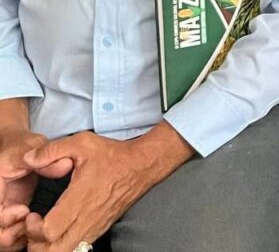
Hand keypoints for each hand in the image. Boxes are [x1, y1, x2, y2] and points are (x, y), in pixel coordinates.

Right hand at [0, 127, 57, 251]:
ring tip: (34, 223)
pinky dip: (24, 237)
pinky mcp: (12, 217)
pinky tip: (37, 225)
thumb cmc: (24, 146)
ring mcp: (3, 211)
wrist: (22, 149)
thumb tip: (65, 165)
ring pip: (3, 239)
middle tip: (30, 221)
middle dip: (12, 233)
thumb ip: (46, 156)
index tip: (24, 210)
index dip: (5, 219)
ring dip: (19, 237)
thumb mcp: (34, 145)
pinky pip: (13, 236)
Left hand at [21, 123, 192, 251]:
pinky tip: (61, 232)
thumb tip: (29, 159)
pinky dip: (65, 245)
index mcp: (81, 198)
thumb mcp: (82, 142)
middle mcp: (88, 216)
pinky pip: (80, 246)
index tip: (32, 215)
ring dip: (51, 247)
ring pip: (68, 251)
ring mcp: (96, 225)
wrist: (143, 164)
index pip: (50, 230)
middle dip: (38, 244)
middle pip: (55, 249)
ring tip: (45, 231)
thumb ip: (53, 150)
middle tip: (35, 227)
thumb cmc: (113, 154)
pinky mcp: (102, 227)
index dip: (34, 228)